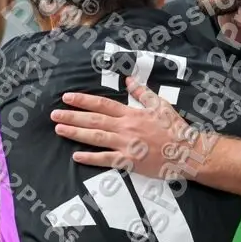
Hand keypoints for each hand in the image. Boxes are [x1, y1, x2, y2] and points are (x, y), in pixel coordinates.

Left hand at [50, 77, 190, 177]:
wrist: (186, 151)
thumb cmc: (174, 128)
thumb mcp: (160, 104)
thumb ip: (142, 92)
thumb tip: (129, 80)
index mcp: (131, 113)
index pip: (102, 104)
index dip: (83, 100)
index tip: (67, 98)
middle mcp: (125, 127)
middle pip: (94, 120)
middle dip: (72, 116)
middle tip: (54, 114)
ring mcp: (126, 145)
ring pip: (96, 137)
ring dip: (76, 133)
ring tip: (59, 129)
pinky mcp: (129, 161)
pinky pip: (106, 159)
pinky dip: (90, 158)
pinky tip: (76, 155)